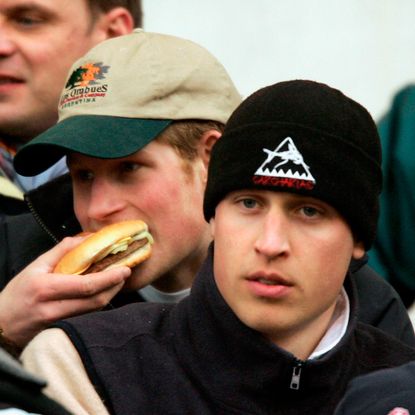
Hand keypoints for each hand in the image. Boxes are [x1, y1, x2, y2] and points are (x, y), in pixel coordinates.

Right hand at [0, 236, 130, 347]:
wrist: (1, 326)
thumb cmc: (17, 294)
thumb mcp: (35, 267)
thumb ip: (61, 251)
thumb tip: (85, 239)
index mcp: (46, 289)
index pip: (86, 285)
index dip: (109, 278)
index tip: (124, 269)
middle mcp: (54, 308)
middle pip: (96, 300)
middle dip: (115, 286)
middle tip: (126, 272)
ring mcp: (60, 322)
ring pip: (94, 309)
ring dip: (110, 294)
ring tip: (118, 280)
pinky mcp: (64, 329)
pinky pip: (88, 315)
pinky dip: (99, 302)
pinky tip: (104, 292)